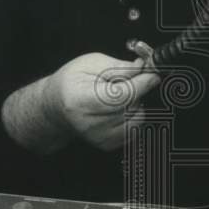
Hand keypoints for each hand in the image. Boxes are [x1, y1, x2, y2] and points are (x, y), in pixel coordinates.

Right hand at [45, 52, 159, 150]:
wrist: (56, 106)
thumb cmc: (72, 81)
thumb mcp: (91, 63)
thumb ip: (119, 66)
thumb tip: (143, 68)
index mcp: (81, 101)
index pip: (120, 95)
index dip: (141, 84)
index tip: (152, 74)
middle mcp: (89, 124)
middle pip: (131, 106)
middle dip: (137, 90)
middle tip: (127, 81)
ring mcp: (98, 137)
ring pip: (137, 118)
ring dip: (135, 104)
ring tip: (119, 96)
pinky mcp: (107, 145)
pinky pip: (134, 129)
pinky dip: (132, 116)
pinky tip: (119, 109)